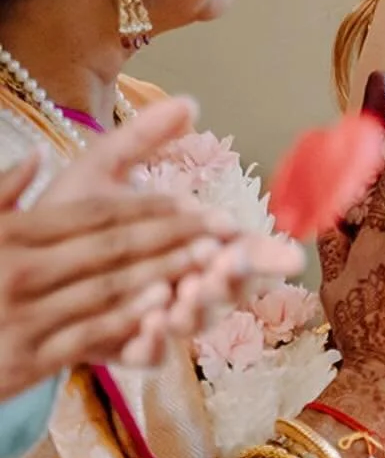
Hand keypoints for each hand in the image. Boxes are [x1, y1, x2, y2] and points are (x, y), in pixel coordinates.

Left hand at [0, 98, 300, 390]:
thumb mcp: (105, 169)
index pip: (242, 253)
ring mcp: (156, 319)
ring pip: (192, 324)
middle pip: (227, 293)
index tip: (285, 255)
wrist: (20, 257)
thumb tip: (189, 102)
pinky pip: (146, 356)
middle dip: (232, 282)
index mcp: (192, 246)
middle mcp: (184, 285)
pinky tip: (149, 324)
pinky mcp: (122, 348)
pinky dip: (151, 343)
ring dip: (197, 310)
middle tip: (226, 267)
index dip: (265, 256)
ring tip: (190, 293)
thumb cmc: (67, 217)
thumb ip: (145, 139)